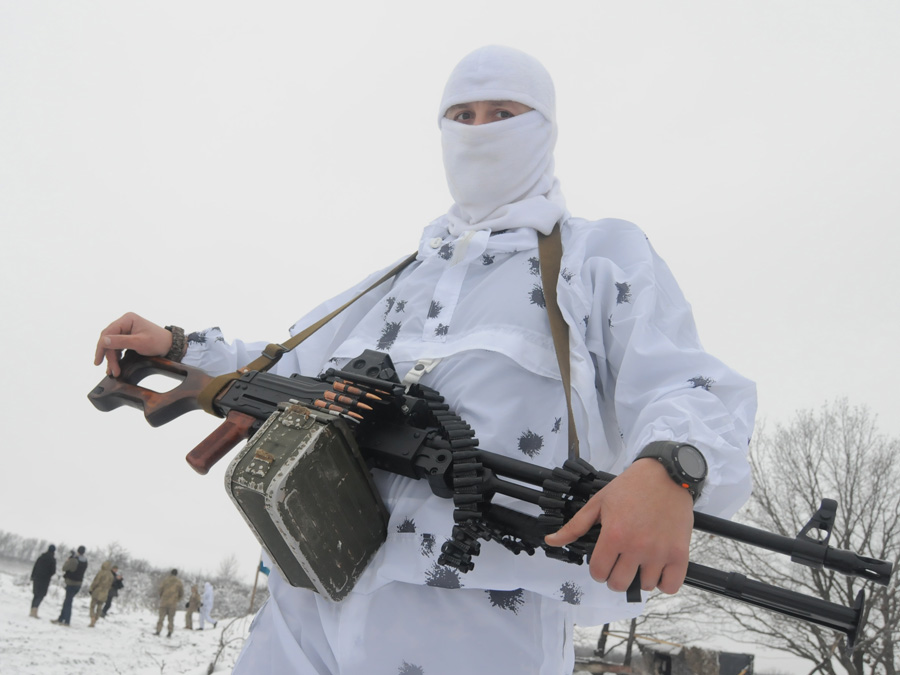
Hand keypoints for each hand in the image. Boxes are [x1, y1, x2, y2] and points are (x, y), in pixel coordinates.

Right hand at [94, 312, 172, 376]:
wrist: (170, 346)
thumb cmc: (158, 342)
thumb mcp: (139, 342)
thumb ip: (120, 341)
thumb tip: (103, 341)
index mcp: (127, 319)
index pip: (108, 333)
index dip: (101, 347)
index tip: (98, 361)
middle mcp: (125, 323)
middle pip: (109, 340)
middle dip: (109, 356)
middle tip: (111, 370)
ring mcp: (126, 330)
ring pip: (113, 345)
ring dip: (112, 358)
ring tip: (113, 371)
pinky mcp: (128, 337)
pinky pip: (118, 347)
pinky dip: (116, 357)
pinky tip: (115, 366)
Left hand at [544, 458, 693, 593]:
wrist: (666, 475)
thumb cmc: (631, 487)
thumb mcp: (598, 503)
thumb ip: (575, 526)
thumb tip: (551, 541)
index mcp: (614, 535)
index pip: (598, 572)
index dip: (597, 569)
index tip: (603, 562)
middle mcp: (636, 547)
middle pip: (619, 584)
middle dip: (615, 577)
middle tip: (619, 564)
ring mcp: (659, 552)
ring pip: (644, 586)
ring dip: (639, 577)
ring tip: (639, 561)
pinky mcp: (680, 553)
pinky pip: (671, 585)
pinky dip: (663, 582)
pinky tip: (657, 569)